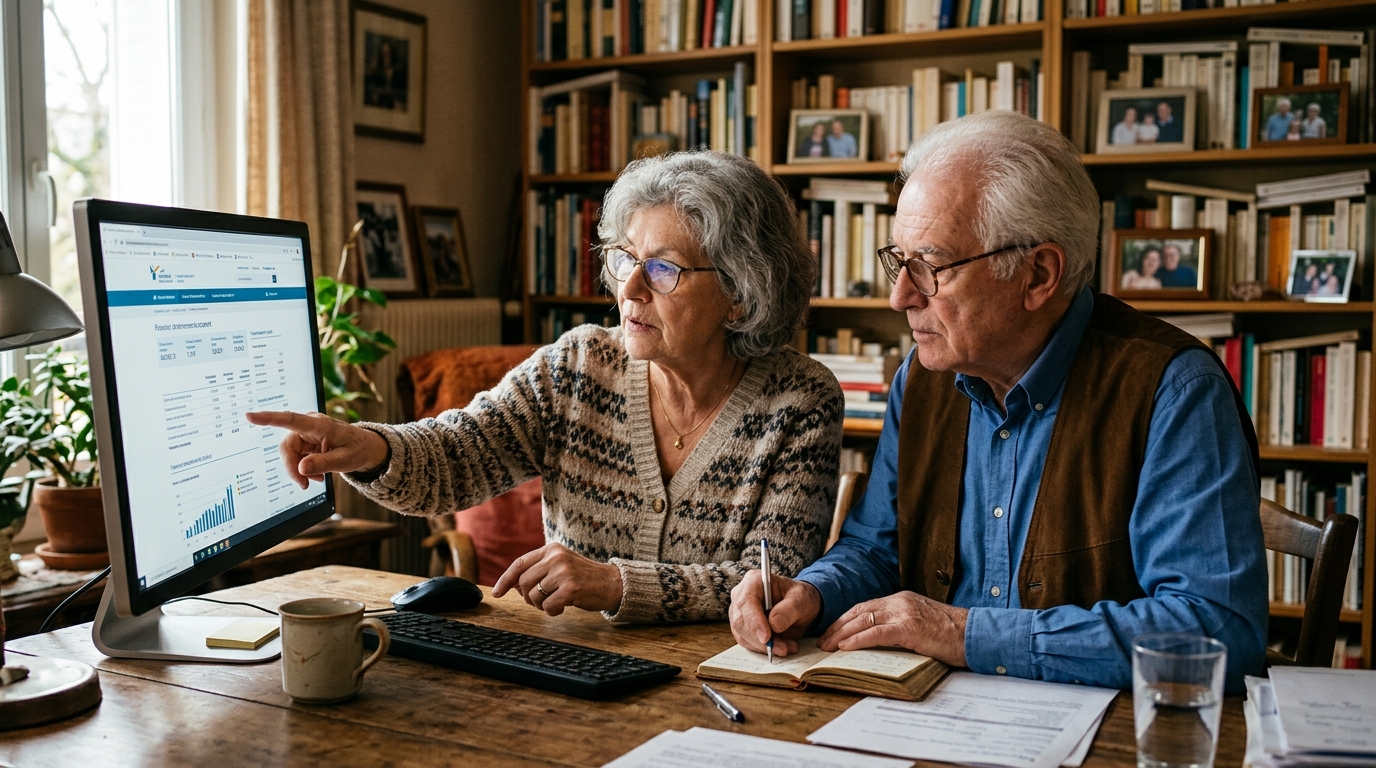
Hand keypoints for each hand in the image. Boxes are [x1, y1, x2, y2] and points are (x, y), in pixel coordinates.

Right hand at [244, 410, 389, 488]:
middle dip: (293, 468)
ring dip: (299, 470)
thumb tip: (301, 468)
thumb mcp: (345, 460)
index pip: (290, 420)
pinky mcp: (305, 441)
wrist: (366, 448)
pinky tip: (316, 475)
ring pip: (289, 454)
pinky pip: (295, 457)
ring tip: (316, 479)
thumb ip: (323, 464)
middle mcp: (309, 425)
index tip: (250, 416)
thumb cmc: (358, 450)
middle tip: (305, 484)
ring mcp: (306, 433)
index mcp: (319, 425)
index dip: (268, 418)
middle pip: (287, 447)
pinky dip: (303, 469)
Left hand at [492, 543, 622, 615]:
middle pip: (524, 582)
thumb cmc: (583, 577)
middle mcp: (556, 557)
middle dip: (528, 597)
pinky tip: (564, 607)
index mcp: (551, 549)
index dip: (505, 579)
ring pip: (534, 596)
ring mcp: (564, 572)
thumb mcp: (560, 566)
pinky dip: (552, 611)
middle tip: (542, 601)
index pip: (519, 563)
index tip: (497, 593)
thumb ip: (538, 571)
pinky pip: (548, 606)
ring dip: (542, 605)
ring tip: (556, 602)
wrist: (612, 583)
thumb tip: (513, 585)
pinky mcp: (571, 588)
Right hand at [727, 570, 820, 657]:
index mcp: (754, 581)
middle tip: (783, 649)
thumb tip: (774, 624)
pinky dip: (763, 649)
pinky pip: (747, 643)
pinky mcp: (742, 628)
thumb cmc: (799, 598)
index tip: (766, 638)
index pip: (746, 601)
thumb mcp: (802, 599)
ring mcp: (739, 613)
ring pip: (743, 635)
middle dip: (761, 639)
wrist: (800, 607)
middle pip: (741, 621)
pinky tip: (781, 647)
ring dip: (765, 646)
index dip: (754, 621)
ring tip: (788, 647)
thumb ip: (789, 610)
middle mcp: (741, 595)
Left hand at [817, 591, 968, 666]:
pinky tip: (846, 647)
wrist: (975, 634)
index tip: (832, 632)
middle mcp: (900, 602)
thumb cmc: (951, 635)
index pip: (865, 607)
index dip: (845, 620)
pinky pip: (877, 632)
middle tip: (823, 641)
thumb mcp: (921, 625)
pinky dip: (859, 639)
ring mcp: (905, 612)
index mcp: (902, 600)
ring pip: (864, 620)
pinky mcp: (910, 627)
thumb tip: (876, 642)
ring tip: (828, 646)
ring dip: (842, 634)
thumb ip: (900, 628)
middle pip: (860, 611)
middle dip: (838, 626)